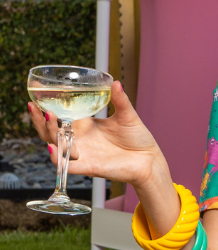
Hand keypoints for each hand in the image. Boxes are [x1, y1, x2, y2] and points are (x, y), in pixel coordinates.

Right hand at [28, 80, 165, 189]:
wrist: (150, 159)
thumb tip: (115, 82)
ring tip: (47, 117)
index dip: (46, 111)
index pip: (59, 119)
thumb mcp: (127, 116)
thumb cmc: (138, 139)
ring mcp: (83, 154)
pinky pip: (69, 165)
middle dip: (40, 121)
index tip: (35, 99)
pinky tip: (53, 148)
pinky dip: (58, 159)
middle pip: (51, 133)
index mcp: (85, 127)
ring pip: (56, 147)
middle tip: (35, 107)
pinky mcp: (90, 167)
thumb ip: (120, 100)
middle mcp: (80, 141)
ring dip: (48, 133)